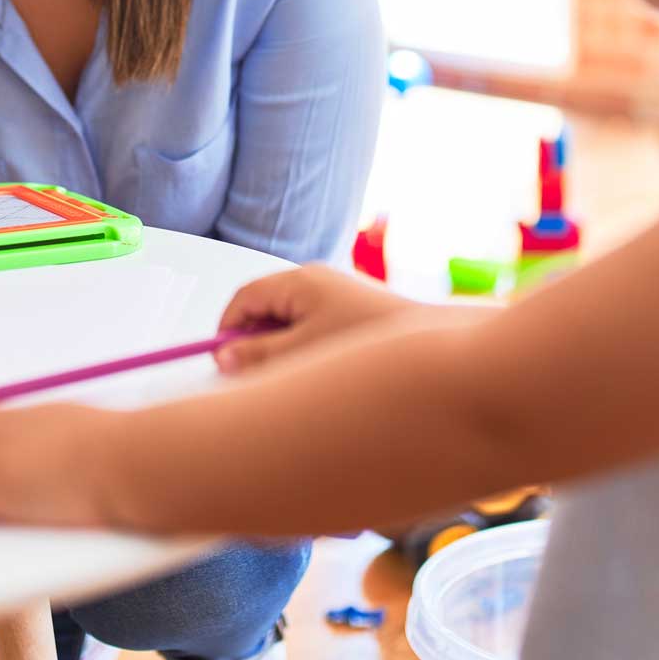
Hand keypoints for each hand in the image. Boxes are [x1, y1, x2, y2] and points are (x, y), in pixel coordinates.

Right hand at [214, 264, 419, 373]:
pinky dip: (308, 349)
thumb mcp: (302, 353)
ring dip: (284, 350)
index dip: (227, 330)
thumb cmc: (367, 341)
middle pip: (267, 309)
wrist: (435, 342)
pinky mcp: (355, 313)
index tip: (223, 363)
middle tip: (256, 378)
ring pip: (292, 323)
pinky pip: (315, 328)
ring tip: (295, 379)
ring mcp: (339, 295)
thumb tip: (224, 357)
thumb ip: (257, 355)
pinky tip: (321, 374)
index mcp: (300, 281)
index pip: (245, 298)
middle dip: (257, 344)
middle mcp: (318, 281)